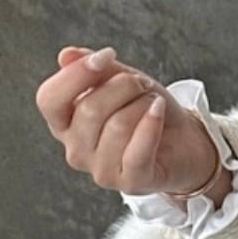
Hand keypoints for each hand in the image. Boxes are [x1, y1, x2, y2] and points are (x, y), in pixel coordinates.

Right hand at [34, 45, 222, 196]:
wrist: (188, 144)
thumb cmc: (148, 113)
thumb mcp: (123, 83)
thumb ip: (97, 70)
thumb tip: (66, 55)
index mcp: (64, 125)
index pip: (49, 99)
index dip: (76, 74)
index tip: (108, 55)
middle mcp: (76, 151)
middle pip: (89, 109)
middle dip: (123, 86)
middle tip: (143, 84)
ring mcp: (101, 171)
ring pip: (116, 126)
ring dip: (142, 105)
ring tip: (154, 102)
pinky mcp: (131, 183)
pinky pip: (137, 150)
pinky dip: (151, 123)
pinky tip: (159, 109)